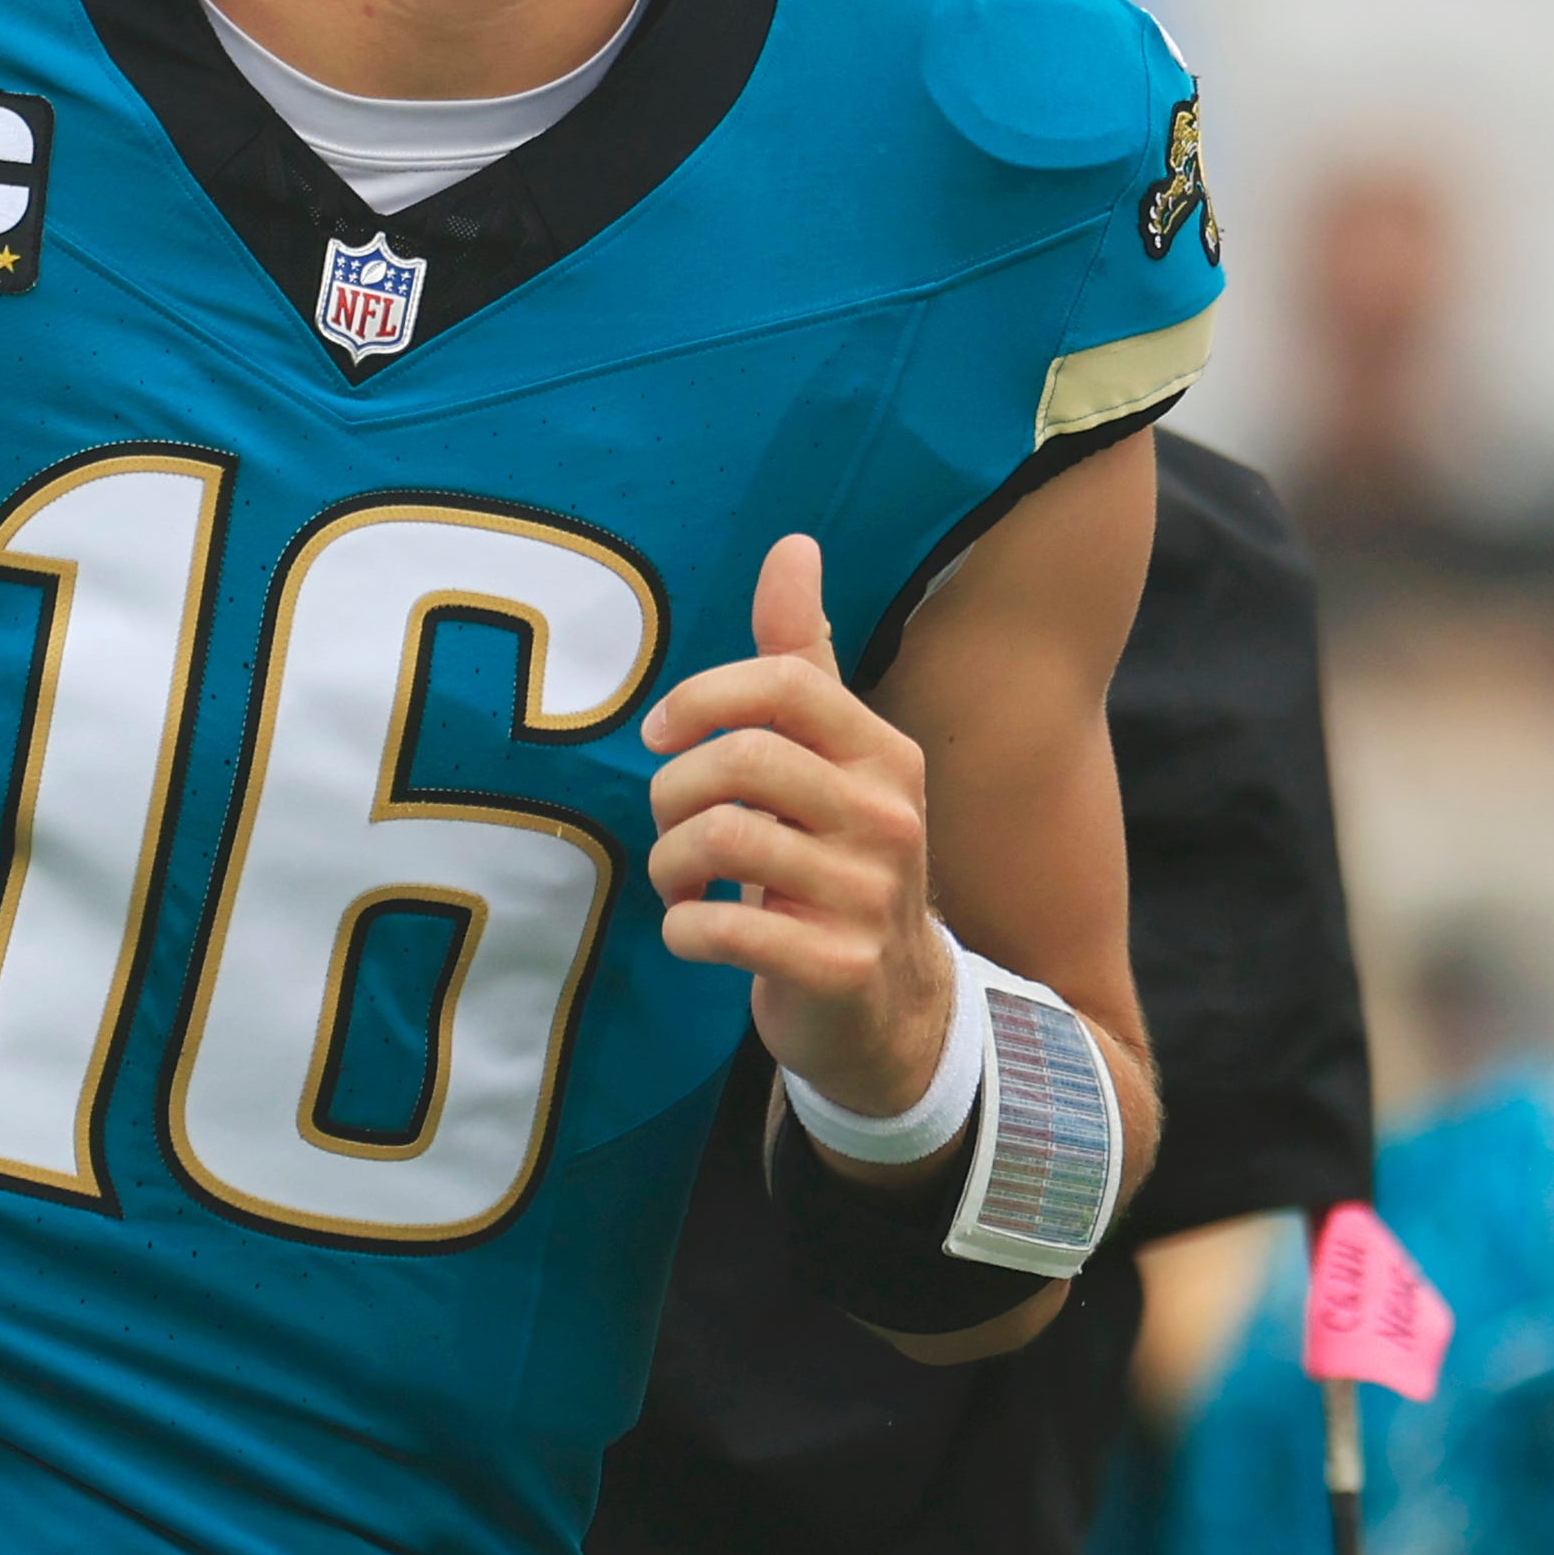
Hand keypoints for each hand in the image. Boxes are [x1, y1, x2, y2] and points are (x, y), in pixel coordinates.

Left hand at [642, 531, 951, 1126]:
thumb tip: (792, 546)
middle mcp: (888, 816)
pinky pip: (720, 929)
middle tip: (669, 822)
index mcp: (884, 754)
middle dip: (672, 791)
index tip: (661, 734)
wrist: (892, 1009)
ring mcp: (869, 895)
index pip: (786, 685)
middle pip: (740, 759)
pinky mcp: (837, 967)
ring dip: (668, 863)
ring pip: (719, 839)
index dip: (703, 697)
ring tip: (680, 881)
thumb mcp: (832, 761)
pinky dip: (682, 931)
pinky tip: (696, 932)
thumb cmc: (838, 864)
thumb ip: (801, 660)